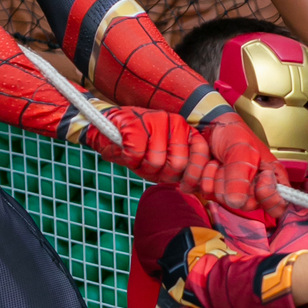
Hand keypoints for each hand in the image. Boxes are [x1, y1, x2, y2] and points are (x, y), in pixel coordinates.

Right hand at [89, 107, 208, 185]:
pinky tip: (126, 152)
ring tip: (137, 158)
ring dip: (142, 167)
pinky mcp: (135, 125)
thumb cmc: (137, 145)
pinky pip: (136, 154)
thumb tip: (195, 186)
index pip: (201, 151)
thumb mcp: (162, 157)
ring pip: (156, 161)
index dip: (194, 174)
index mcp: (184, 131)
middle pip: (178, 164)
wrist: (106, 127)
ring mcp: (155, 120)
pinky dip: (128, 160)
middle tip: (150, 168)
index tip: (186, 186)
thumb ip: (178, 167)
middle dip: (161, 174)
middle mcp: (174, 122)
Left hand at [198, 111, 288, 216]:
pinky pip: (205, 193)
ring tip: (219, 161)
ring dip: (216, 176)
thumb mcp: (242, 148)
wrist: (211, 125)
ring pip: (222, 200)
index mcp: (271, 179)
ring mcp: (233, 192)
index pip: (278, 206)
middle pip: (246, 205)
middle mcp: (254, 189)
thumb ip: (242, 174)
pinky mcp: (215, 191)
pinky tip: (209, 164)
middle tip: (232, 164)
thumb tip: (237, 201)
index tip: (260, 182)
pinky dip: (203, 176)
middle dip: (234, 183)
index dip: (268, 198)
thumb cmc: (233, 132)